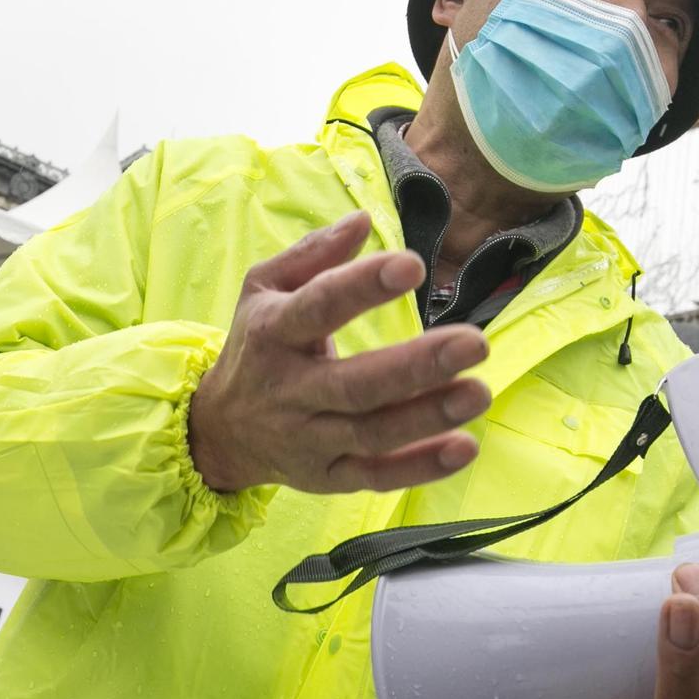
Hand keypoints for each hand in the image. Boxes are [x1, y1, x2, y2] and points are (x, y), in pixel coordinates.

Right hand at [187, 211, 490, 492]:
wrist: (219, 430)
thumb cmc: (256, 346)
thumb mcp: (264, 289)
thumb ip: (313, 254)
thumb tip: (363, 220)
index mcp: (274, 332)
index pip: (318, 308)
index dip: (363, 287)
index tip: (413, 267)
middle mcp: (290, 391)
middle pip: (355, 384)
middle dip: (416, 367)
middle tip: (475, 343)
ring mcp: (309, 440)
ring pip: (372, 433)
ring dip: (428, 417)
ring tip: (479, 392)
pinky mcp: (328, 477)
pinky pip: (376, 477)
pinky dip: (420, 468)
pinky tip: (464, 448)